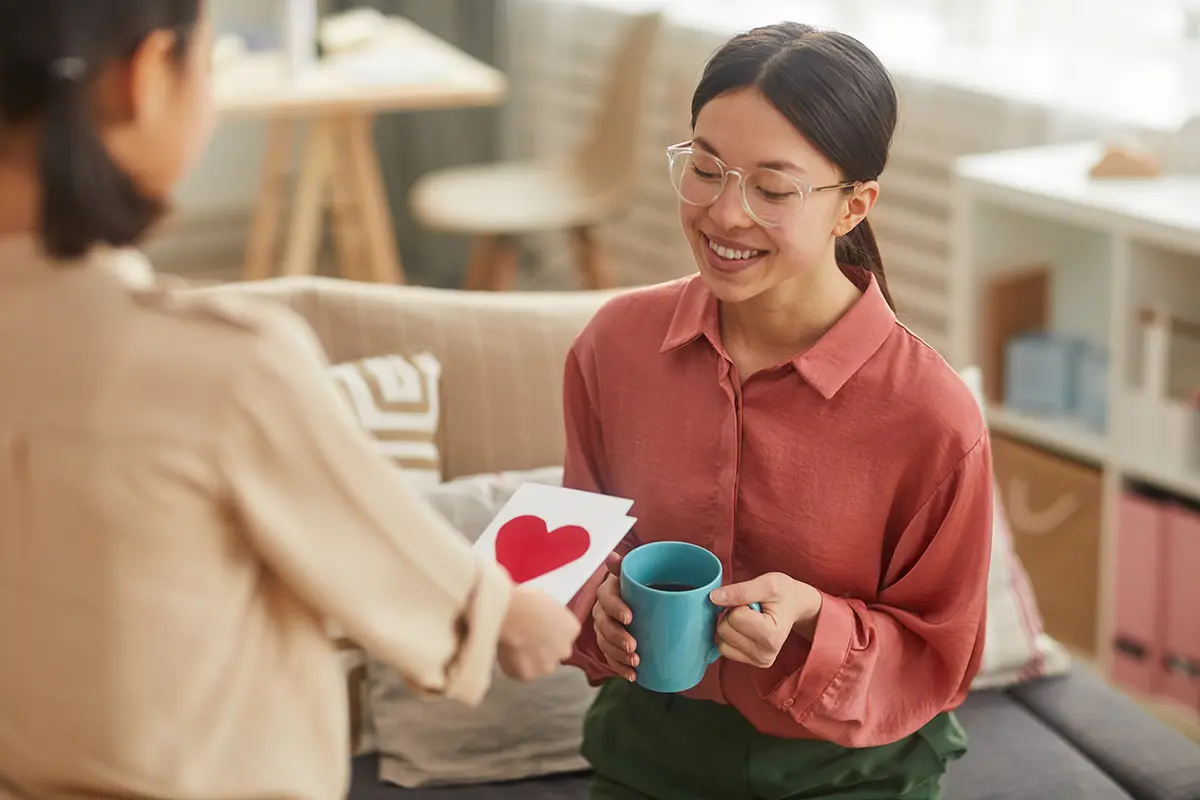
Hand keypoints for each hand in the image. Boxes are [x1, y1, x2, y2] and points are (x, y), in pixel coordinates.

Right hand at [497, 585, 581, 680]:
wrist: (509, 614)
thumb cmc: (526, 600)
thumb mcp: (545, 600)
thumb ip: (548, 615)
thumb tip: (540, 619)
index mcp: (571, 629)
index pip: (565, 634)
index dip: (550, 631)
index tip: (537, 627)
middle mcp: (564, 650)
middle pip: (554, 652)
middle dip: (542, 649)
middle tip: (524, 638)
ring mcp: (546, 666)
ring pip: (538, 665)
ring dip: (528, 660)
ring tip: (512, 646)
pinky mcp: (527, 676)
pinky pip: (518, 671)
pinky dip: (512, 665)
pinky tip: (504, 652)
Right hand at [591, 552, 636, 680]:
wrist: (650, 597)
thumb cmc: (646, 581)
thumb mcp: (640, 571)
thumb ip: (628, 566)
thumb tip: (612, 556)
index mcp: (610, 589)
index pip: (606, 598)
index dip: (615, 608)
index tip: (630, 618)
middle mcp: (603, 608)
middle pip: (603, 624)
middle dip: (616, 637)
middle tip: (634, 646)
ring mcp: (605, 627)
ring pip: (604, 642)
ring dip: (618, 655)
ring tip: (636, 662)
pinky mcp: (611, 643)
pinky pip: (610, 657)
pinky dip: (620, 667)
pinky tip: (632, 675)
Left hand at [709, 573, 821, 668]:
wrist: (795, 606)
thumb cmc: (784, 594)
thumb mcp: (767, 583)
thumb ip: (740, 591)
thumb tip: (714, 598)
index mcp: (772, 636)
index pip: (735, 617)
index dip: (739, 603)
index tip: (754, 602)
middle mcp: (766, 655)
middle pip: (725, 630)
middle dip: (733, 614)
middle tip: (752, 609)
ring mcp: (759, 661)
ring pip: (722, 641)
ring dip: (731, 625)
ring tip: (750, 618)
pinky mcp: (751, 663)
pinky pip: (724, 649)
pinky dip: (730, 636)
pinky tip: (746, 629)